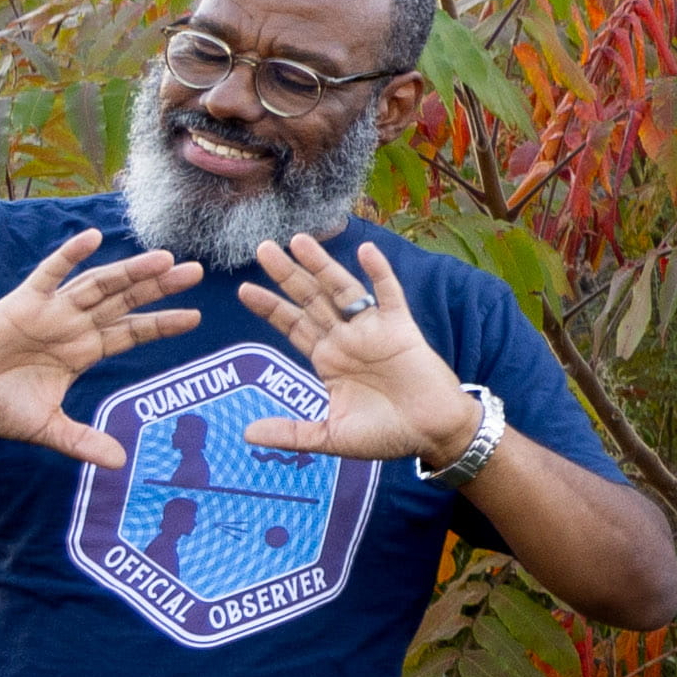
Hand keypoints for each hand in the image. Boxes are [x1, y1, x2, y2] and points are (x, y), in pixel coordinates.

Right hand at [0, 228, 195, 468]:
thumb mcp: (45, 428)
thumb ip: (81, 441)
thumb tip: (119, 464)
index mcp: (81, 351)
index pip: (131, 332)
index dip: (162, 323)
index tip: (196, 316)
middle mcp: (72, 325)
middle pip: (125, 301)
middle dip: (159, 288)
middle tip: (197, 271)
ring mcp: (49, 311)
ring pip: (97, 285)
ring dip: (129, 271)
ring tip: (163, 258)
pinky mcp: (22, 302)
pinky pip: (48, 274)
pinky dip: (69, 256)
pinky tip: (92, 238)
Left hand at [234, 237, 490, 459]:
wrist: (432, 434)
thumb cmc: (387, 435)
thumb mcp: (332, 436)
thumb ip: (291, 432)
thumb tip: (246, 434)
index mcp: (328, 360)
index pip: (293, 326)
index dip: (270, 307)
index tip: (243, 289)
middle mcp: (346, 339)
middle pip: (310, 299)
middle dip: (286, 275)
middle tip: (262, 247)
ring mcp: (372, 330)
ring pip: (342, 290)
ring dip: (322, 265)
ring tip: (299, 240)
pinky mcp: (400, 327)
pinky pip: (388, 294)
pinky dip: (378, 272)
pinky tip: (366, 251)